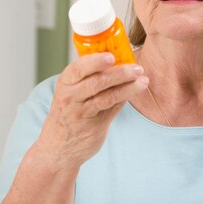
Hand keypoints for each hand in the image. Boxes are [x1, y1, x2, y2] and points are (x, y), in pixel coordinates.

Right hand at [34, 53, 148, 172]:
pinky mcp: (93, 126)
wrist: (58, 146)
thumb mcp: (70, 91)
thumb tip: (116, 59)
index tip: (112, 56)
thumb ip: (88, 77)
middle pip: (97, 82)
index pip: (79, 68)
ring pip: (107, 96)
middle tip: (137, 68)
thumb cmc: (68, 112)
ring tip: (143, 80)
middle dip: (120, 73)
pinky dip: (124, 98)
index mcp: (65, 82)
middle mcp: (71, 97)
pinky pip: (112, 109)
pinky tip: (135, 90)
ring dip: (128, 87)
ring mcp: (82, 113)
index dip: (96, 61)